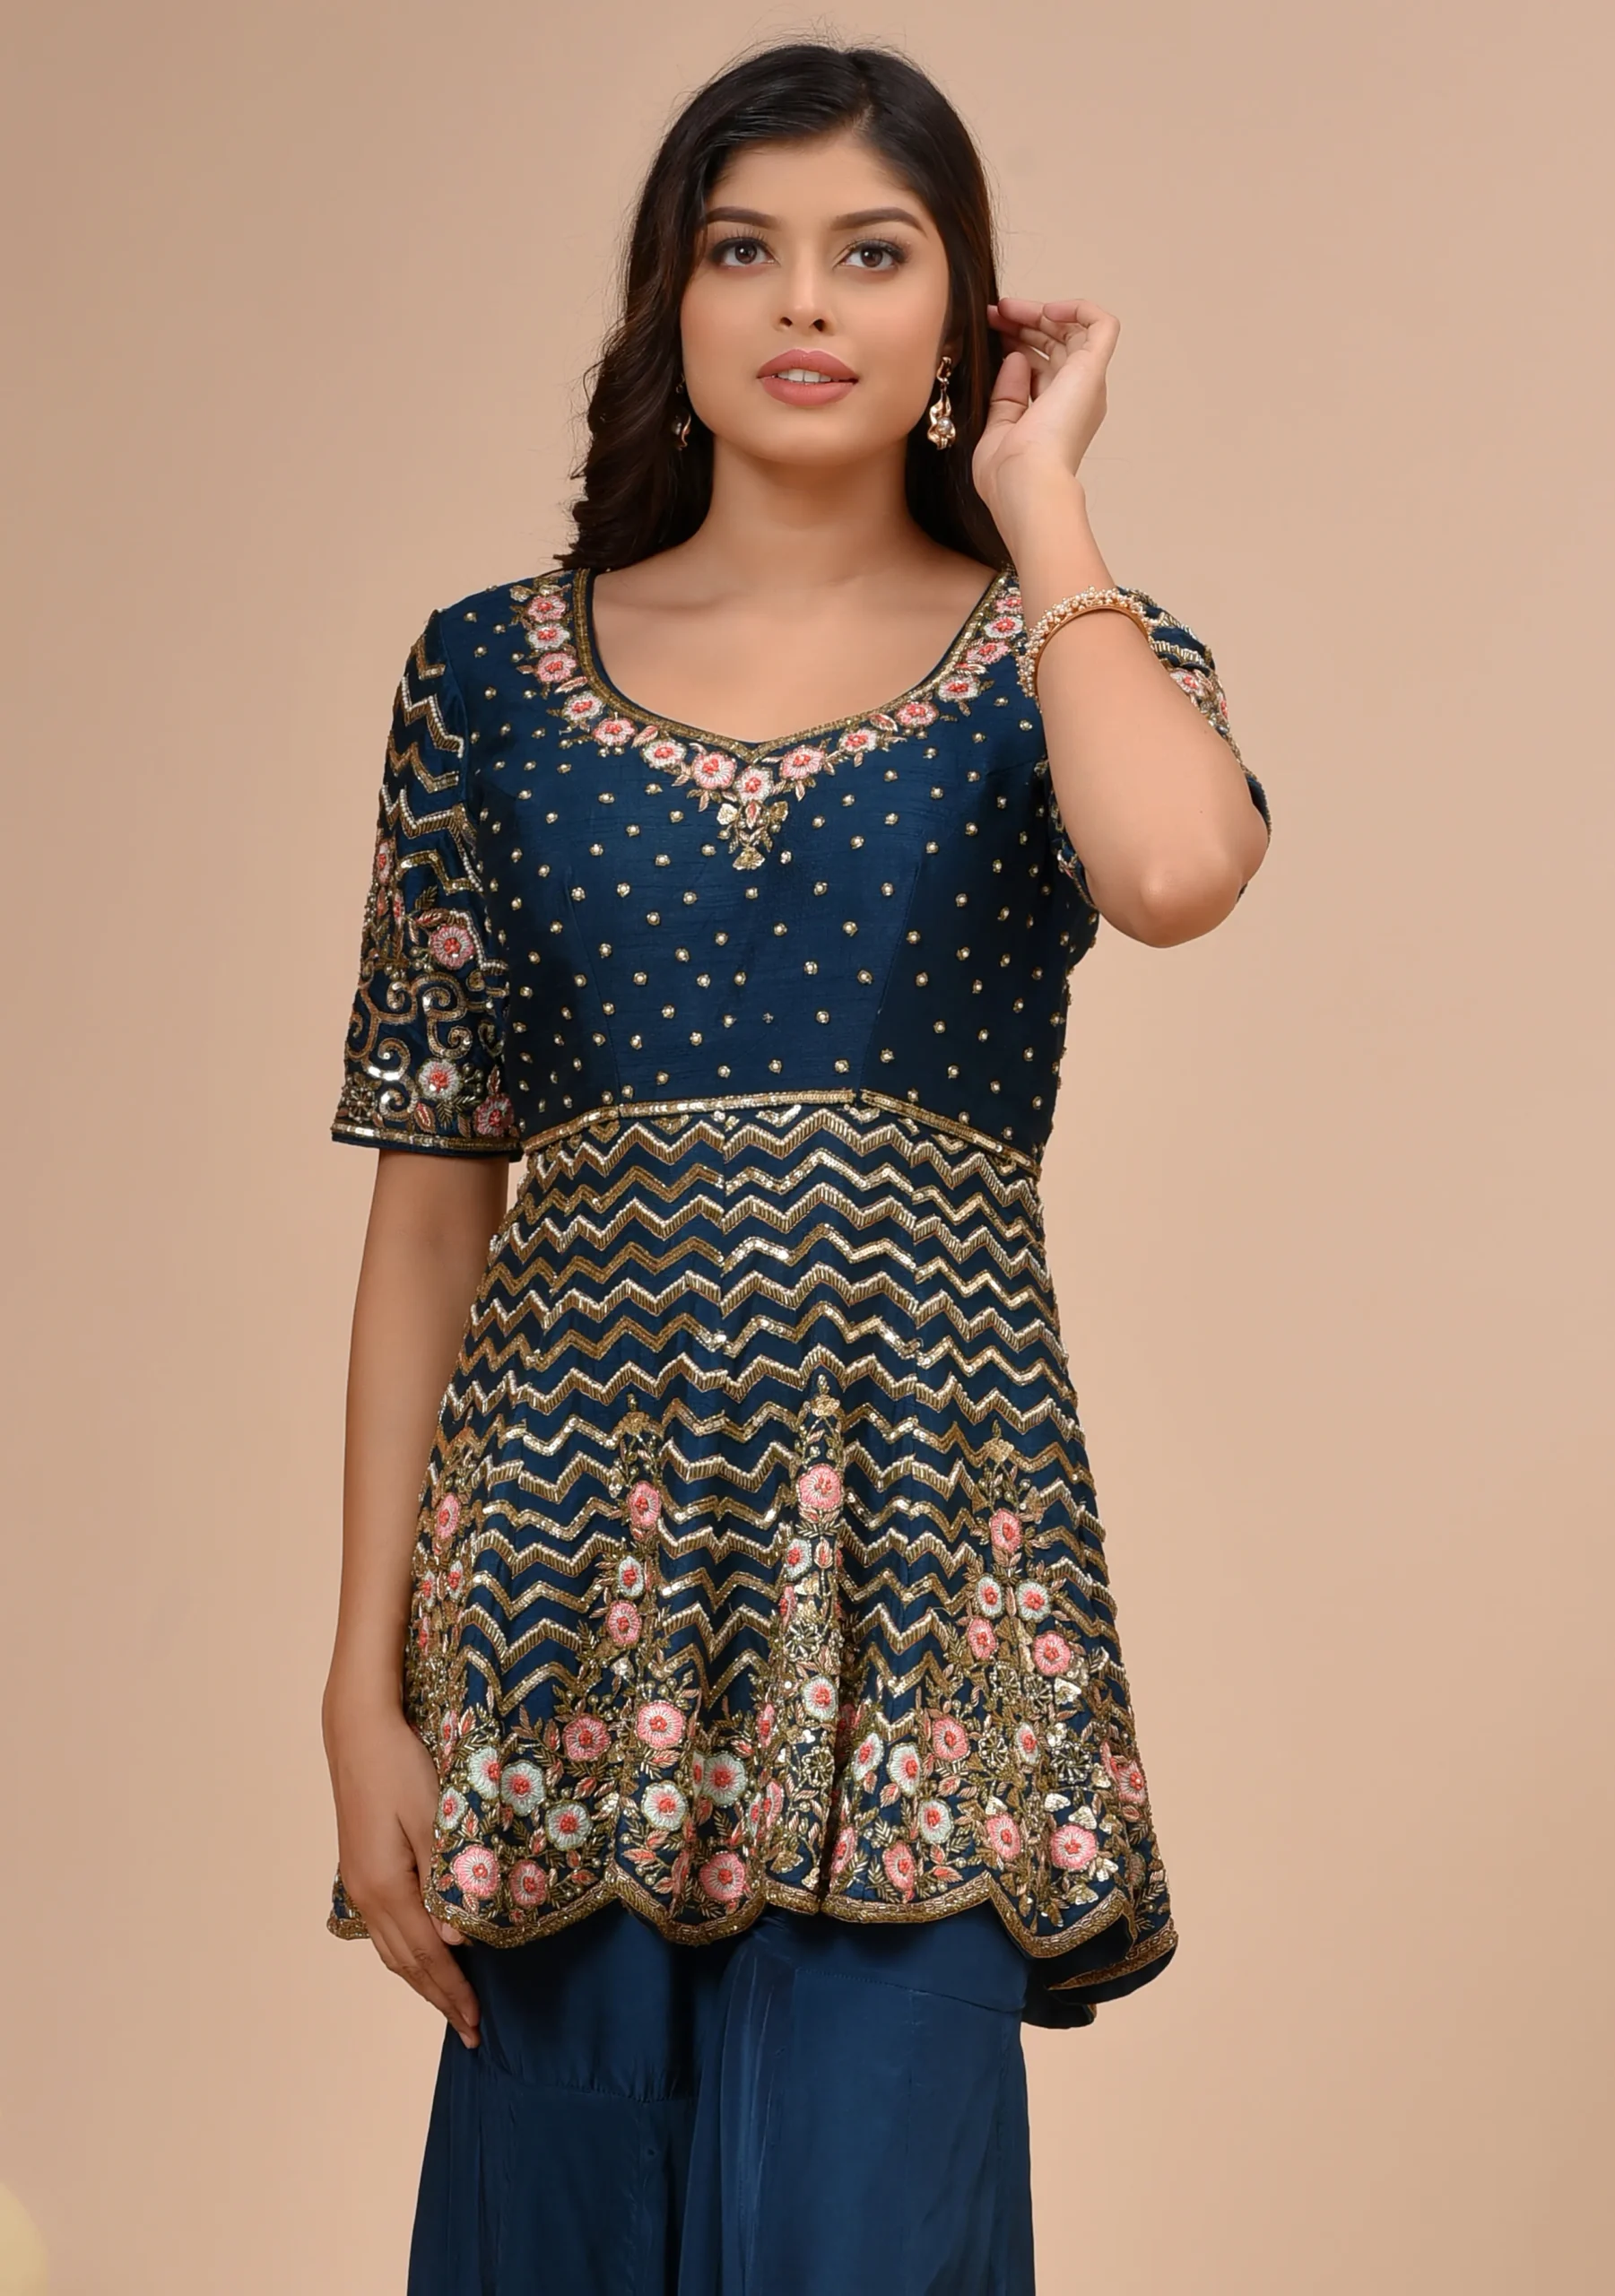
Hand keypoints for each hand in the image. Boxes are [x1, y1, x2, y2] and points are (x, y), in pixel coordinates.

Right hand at [323, 1691, 480, 2047]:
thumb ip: (448, 1879)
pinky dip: (406, 1953)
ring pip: (390, 1949)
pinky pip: (383, 1929)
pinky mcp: (360, 1868)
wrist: (358, 1731)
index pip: (428, 1956)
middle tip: (469, 2030)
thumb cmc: (401, 1766)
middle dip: (439, 1998)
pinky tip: (420, 1954)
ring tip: (447, 2003)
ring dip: (421, 1980)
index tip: (476, 2022)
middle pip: (406, 1963)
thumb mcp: (434, 1816)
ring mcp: (358, 1883)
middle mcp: (367, 1894)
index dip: (453, 1991)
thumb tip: (458, 1943)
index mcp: (386, 1887)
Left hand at [974, 296, 1119, 534]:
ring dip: (1041, 312)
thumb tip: (1015, 357)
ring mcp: (1085, 383)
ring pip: (1074, 331)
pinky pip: (1102, 325)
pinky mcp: (1092, 370)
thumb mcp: (997, 430)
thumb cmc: (1008, 474)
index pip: (1040, 367)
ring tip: (1007, 308)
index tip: (987, 331)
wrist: (1027, 484)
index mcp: (1052, 416)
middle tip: (993, 313)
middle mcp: (1074, 398)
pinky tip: (1047, 308)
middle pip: (1055, 346)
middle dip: (1023, 324)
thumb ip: (1006, 395)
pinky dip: (1079, 308)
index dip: (1015, 343)